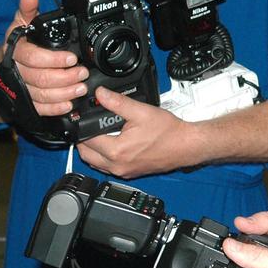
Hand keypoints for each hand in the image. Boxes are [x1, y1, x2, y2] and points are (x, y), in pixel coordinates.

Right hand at [7, 0, 86, 117]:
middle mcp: (17, 70)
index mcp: (16, 50)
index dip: (53, 59)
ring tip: (80, 88)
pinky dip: (54, 108)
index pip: (32, 58)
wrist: (1, 68)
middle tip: (82, 73)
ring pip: (41, 95)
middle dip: (64, 77)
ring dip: (63, 93)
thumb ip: (28, 7)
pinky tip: (68, 104)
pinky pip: (39, 109)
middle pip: (40, 78)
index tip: (72, 58)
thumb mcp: (21, 22)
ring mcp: (21, 88)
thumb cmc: (18, 43)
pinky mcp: (26, 102)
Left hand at [76, 87, 196, 178]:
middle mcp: (117, 166)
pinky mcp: (130, 173)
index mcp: (117, 151)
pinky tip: (111, 144)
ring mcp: (123, 172)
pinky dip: (103, 157)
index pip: (87, 140)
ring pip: (95, 163)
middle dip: (83, 140)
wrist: (186, 146)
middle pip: (86, 155)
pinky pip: (107, 167)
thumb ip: (117, 102)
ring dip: (92, 150)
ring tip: (97, 133)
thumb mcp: (141, 111)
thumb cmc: (168, 132)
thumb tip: (101, 94)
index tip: (81, 117)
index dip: (82, 126)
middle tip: (86, 126)